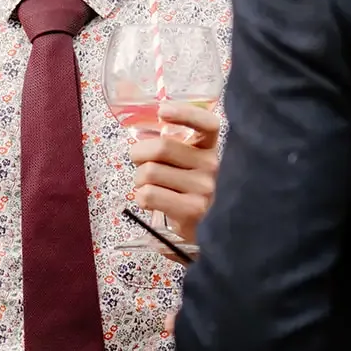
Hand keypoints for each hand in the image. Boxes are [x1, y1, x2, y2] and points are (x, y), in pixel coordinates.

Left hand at [129, 102, 219, 245]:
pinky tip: (150, 202)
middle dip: (138, 154)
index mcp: (212, 150)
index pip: (207, 123)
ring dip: (138, 181)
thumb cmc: (192, 197)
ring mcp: (204, 188)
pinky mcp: (191, 210)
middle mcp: (212, 166)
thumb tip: (142, 137)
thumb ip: (175, 150)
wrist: (213, 238)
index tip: (162, 112)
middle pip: (160, 147)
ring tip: (147, 188)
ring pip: (149, 172)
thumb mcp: (191, 169)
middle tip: (139, 164)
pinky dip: (141, 198)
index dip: (184, 113)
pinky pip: (148, 194)